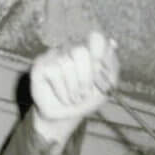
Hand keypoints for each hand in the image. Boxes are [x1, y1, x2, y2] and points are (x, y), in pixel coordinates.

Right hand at [29, 31, 118, 145]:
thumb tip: (113, 43)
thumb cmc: (86, 98)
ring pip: (66, 63)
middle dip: (86, 77)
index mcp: (88, 51)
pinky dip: (63, 91)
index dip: (100, 53)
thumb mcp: (106, 86)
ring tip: (76, 99)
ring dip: (74, 88)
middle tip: (87, 93)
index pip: (96, 38)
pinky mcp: (41, 66)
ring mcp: (54, 56)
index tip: (101, 71)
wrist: (66, 116)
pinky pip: (54, 73)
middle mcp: (70, 49)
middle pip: (80, 51)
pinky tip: (65, 98)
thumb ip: (112, 67)